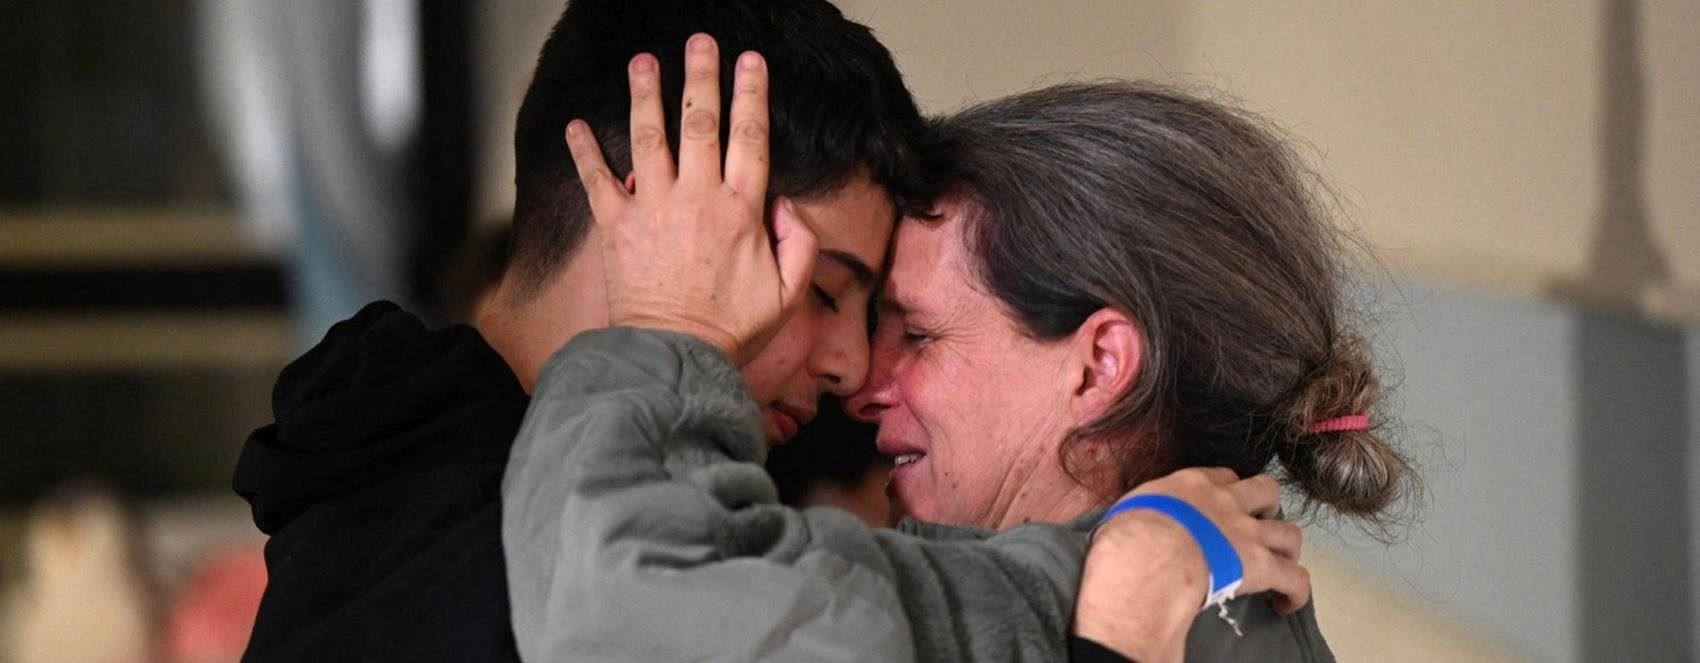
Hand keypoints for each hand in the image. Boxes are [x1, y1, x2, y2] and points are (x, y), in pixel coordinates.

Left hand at [562, 34, 816, 364]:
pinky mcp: (617, 226)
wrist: (673, 356)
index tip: (751, 62)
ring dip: (646, 94)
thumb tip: (790, 207)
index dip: (752, 94)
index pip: (750, 137)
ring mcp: (653, 208)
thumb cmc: (730, 330)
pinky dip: (584, 151)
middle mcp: (697, 198)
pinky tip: (575, 124)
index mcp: (741, 210)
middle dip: (701, 76)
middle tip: (700, 42)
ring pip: (650, 137)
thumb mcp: (786, 295)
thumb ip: (800, 246)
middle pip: (700, 122)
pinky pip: (597, 180)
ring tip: (643, 61)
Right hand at [1073, 469, 1309, 661]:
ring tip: (1277, 565)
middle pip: (1267, 491)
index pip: (1223, 476)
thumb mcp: (1130, 507)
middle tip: (1256, 528)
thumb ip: (1144, 508)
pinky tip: (1285, 604)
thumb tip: (1136, 519)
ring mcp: (1248, 533)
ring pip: (1289, 533)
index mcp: (1193, 485)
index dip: (1229, 491)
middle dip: (1267, 508)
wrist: (1150, 554)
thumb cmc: (1129, 532)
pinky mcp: (1262, 566)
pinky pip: (1295, 578)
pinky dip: (1295, 591)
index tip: (1223, 506)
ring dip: (1286, 549)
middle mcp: (1227, 502)